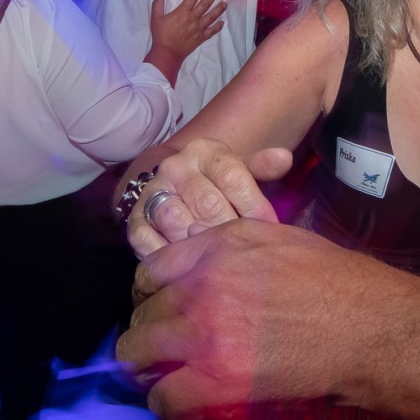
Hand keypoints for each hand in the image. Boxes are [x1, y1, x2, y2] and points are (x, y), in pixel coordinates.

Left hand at [117, 219, 419, 419]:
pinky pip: (163, 399)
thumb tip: (204, 267)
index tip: (163, 309)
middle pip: (139, 313)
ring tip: (166, 376)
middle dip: (148, 331)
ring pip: (136, 354)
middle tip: (165, 348)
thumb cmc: (341, 283)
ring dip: (148, 368)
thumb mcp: (280, 239)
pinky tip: (185, 404)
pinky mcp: (217, 381)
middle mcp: (203, 286)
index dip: (152, 293)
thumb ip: (231, 248)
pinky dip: (168, 405)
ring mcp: (206, 334)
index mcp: (218, 247)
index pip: (150, 270)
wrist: (373, 328)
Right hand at [126, 137, 291, 258]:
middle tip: (245, 251)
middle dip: (230, 230)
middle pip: (207, 203)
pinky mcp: (134, 220)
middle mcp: (175, 168)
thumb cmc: (219, 184)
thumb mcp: (241, 171)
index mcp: (205, 152)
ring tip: (218, 260)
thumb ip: (262, 167)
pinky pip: (147, 241)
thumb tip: (284, 158)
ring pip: (176, 221)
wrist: (176, 188)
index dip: (254, 206)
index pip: (233, 177)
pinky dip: (167, 256)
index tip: (269, 229)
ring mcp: (152, 193)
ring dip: (199, 243)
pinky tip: (186, 267)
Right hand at [148, 0, 225, 66]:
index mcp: (182, 12)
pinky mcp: (201, 37)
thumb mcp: (156, 18)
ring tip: (225, 3)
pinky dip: (218, 27)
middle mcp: (192, 19)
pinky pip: (212, 31)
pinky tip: (222, 22)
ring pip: (211, 17)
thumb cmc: (161, 35)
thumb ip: (158, 5)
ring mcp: (198, 28)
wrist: (167, 53)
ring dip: (219, 9)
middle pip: (205, 5)